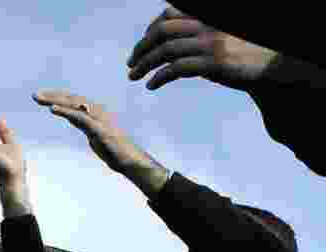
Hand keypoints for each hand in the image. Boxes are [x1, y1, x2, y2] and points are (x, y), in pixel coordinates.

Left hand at [32, 90, 169, 196]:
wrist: (130, 161)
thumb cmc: (113, 150)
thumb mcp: (93, 133)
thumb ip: (83, 124)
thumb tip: (71, 116)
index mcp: (94, 113)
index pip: (72, 101)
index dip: (56, 97)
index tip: (40, 97)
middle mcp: (97, 112)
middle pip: (71, 99)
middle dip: (52, 96)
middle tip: (35, 95)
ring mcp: (98, 119)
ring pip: (74, 105)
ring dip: (55, 100)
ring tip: (39, 98)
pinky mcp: (99, 129)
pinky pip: (79, 117)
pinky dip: (65, 111)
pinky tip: (52, 108)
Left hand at [127, 6, 278, 91]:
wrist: (270, 67)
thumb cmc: (243, 54)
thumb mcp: (216, 39)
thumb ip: (194, 38)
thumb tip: (164, 50)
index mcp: (206, 16)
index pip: (169, 15)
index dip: (150, 30)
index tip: (141, 46)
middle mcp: (207, 26)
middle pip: (162, 31)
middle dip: (141, 47)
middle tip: (131, 63)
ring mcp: (210, 44)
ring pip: (165, 50)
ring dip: (144, 64)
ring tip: (134, 76)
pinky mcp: (214, 63)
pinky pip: (177, 69)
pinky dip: (159, 77)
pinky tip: (151, 86)